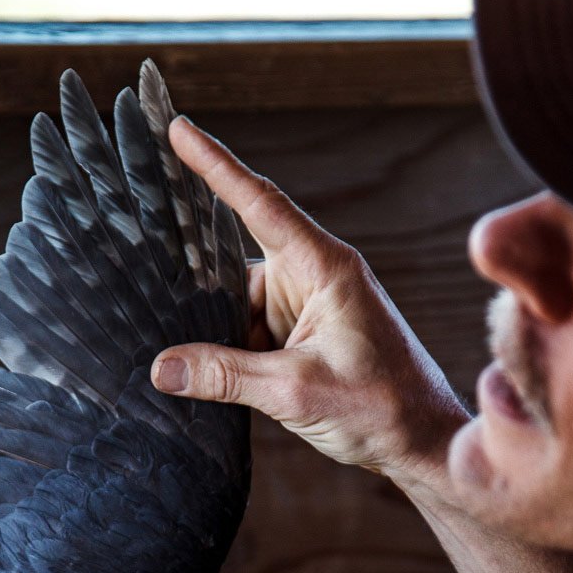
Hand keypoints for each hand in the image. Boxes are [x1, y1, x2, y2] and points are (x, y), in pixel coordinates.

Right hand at [153, 116, 467, 490]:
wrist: (422, 444)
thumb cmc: (380, 407)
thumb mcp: (294, 389)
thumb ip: (225, 375)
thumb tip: (162, 368)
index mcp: (324, 267)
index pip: (259, 203)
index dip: (216, 165)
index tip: (178, 128)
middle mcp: (313, 276)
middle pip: (234, 261)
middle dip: (198, 281)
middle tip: (150, 288)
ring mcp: (305, 306)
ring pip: (236, 302)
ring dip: (214, 329)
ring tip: (181, 359)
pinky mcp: (300, 335)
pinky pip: (247, 330)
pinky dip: (227, 351)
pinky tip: (204, 374)